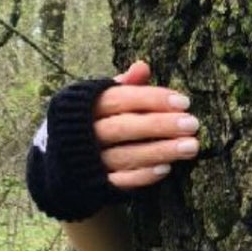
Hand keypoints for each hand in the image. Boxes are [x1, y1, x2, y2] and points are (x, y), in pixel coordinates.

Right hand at [94, 61, 201, 190]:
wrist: (59, 163)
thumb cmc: (90, 122)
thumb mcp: (100, 100)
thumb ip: (124, 86)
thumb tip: (142, 65)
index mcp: (83, 106)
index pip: (119, 98)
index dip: (151, 99)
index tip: (184, 102)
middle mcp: (83, 133)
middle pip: (123, 127)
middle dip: (160, 125)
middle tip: (192, 124)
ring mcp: (88, 160)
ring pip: (125, 155)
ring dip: (159, 151)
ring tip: (190, 147)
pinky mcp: (94, 185)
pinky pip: (120, 181)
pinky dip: (143, 175)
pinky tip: (166, 168)